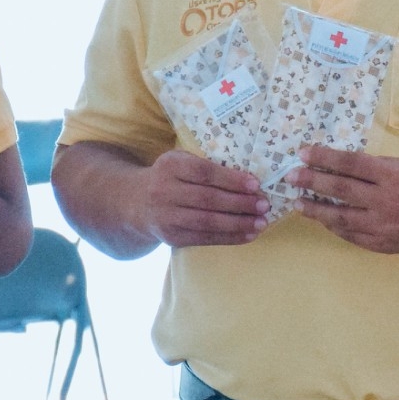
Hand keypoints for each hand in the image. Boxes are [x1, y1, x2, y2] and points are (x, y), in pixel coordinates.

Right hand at [133, 150, 270, 248]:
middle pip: (208, 199)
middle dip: (240, 203)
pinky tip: (248, 235)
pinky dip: (229, 237)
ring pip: (207, 222)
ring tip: (261, 222)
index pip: (204, 173)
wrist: (134, 203)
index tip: (255, 184)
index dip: (231, 179)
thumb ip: (206, 166)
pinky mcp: (172, 237)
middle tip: (263, 205)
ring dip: (238, 224)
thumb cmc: (169, 177)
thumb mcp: (180, 162)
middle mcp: (164, 191)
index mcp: (170, 165)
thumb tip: (248, 180)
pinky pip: (204, 238)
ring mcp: (167, 217)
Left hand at [287, 147, 398, 254]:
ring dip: (316, 210)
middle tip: (291, 177)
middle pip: (341, 190)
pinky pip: (352, 236)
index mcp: (392, 176)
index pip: (351, 164)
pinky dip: (336, 227)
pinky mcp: (384, 244)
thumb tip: (337, 166)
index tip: (303, 154)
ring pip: (341, 218)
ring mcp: (384, 226)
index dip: (324, 158)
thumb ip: (373, 168)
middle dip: (312, 182)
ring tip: (299, 203)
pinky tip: (324, 220)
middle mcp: (386, 201)